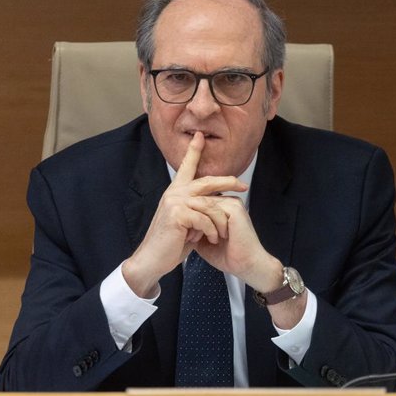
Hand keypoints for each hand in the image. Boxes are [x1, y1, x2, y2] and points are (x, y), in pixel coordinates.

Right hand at [122, 132, 247, 296]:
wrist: (152, 259)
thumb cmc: (170, 243)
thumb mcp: (186, 223)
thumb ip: (196, 209)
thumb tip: (213, 204)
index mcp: (175, 192)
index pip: (186, 167)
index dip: (194, 151)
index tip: (200, 136)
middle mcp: (174, 193)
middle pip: (207, 181)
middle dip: (227, 181)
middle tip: (243, 185)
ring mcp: (175, 202)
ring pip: (210, 205)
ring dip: (219, 222)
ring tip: (222, 235)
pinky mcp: (178, 215)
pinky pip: (205, 220)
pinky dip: (211, 231)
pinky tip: (211, 240)